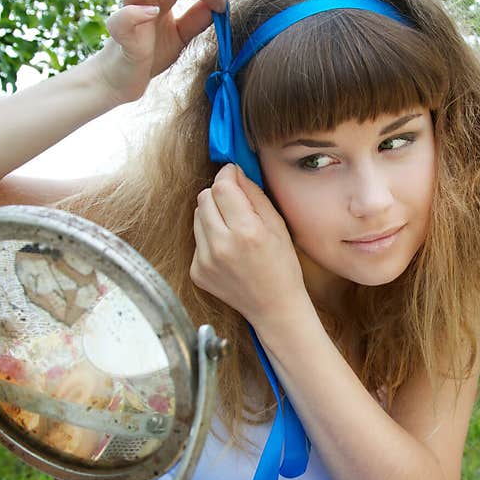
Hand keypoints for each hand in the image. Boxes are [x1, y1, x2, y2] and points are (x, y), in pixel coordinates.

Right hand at [92, 0, 225, 104]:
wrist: (125, 78)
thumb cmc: (151, 52)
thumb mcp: (181, 34)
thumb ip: (197, 19)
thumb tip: (221, 4)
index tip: (221, 0)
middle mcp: (143, 0)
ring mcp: (130, 15)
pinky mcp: (121, 35)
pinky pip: (123, 19)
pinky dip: (135, 13)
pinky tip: (153, 12)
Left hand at [191, 164, 308, 326]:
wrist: (274, 307)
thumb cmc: (282, 267)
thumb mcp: (278, 226)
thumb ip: (254, 195)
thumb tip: (234, 172)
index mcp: (247, 232)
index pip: (221, 187)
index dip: (226, 176)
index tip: (232, 174)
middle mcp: (222, 246)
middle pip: (204, 198)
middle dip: (219, 195)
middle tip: (236, 206)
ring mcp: (206, 261)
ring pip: (197, 216)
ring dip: (212, 215)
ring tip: (232, 231)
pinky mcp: (197, 271)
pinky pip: (196, 239)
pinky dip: (209, 238)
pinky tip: (227, 251)